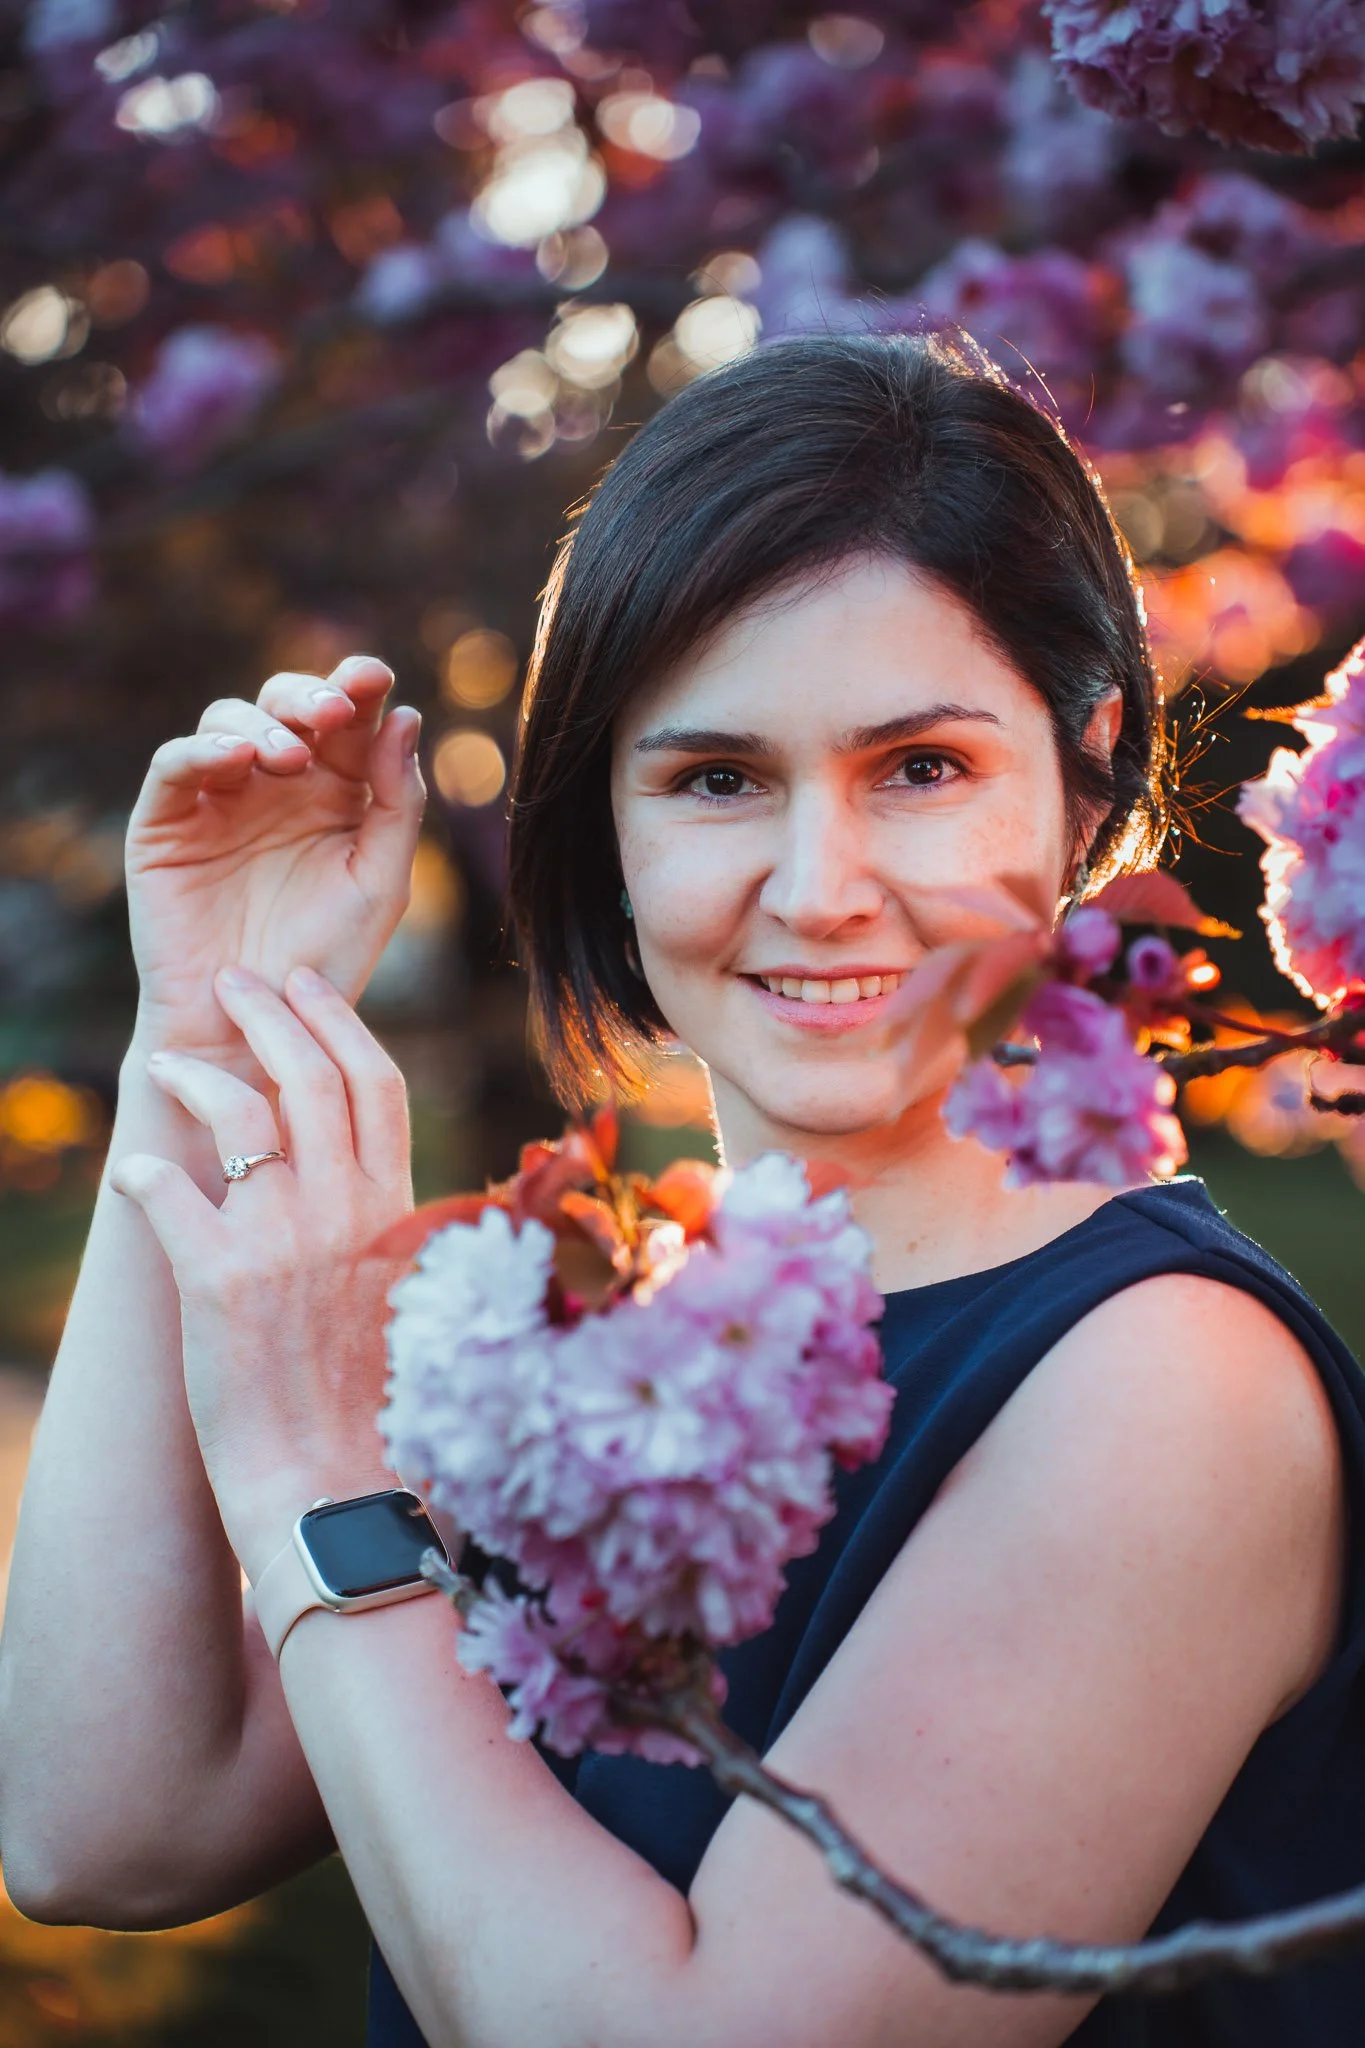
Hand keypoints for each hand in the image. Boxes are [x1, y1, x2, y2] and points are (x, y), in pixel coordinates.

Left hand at [107, 962, 413, 1578]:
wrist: (339, 1491)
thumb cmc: (378, 1410)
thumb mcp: (406, 1297)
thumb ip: (383, 1226)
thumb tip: (353, 1174)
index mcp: (399, 1212)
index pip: (378, 1083)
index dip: (338, 1022)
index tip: (306, 987)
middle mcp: (349, 1213)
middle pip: (310, 1075)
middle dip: (269, 1012)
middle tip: (236, 984)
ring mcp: (284, 1245)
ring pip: (239, 1115)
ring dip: (200, 1074)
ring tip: (168, 1062)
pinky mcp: (220, 1285)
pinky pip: (170, 1194)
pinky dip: (146, 1171)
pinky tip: (134, 1170)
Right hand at [124, 654, 424, 1065]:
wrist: (253, 1028)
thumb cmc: (323, 961)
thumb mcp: (380, 882)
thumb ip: (398, 802)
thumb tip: (403, 714)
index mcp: (336, 791)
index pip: (347, 719)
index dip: (358, 686)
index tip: (374, 677)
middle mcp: (276, 784)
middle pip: (285, 706)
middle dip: (309, 696)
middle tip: (332, 712)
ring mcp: (219, 798)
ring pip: (228, 721)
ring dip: (261, 725)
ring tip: (288, 758)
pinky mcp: (166, 821)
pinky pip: (175, 765)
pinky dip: (204, 750)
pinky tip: (239, 760)